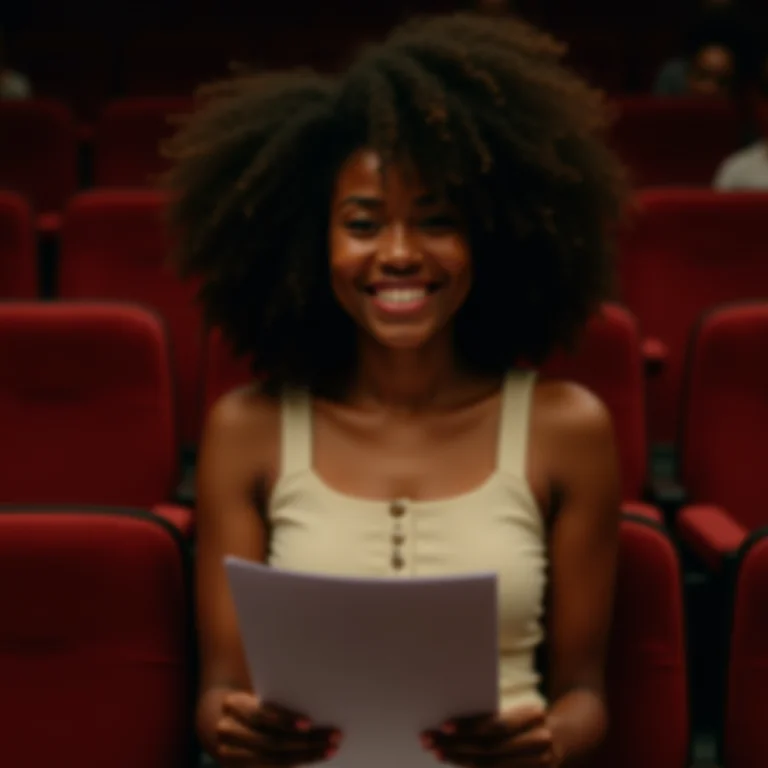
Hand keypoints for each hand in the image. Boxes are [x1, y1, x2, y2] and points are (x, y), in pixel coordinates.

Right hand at [215, 691, 340, 766]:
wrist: (217, 719)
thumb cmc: (250, 702)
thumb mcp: (256, 694)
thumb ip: (277, 699)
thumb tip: (317, 698)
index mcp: (234, 705)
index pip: (260, 715)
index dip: (284, 720)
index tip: (309, 722)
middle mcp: (228, 731)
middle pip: (271, 742)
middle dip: (306, 742)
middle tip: (334, 737)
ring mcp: (230, 755)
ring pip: (274, 760)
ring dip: (306, 756)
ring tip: (330, 750)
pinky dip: (293, 767)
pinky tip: (312, 761)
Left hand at [422, 704, 560, 767]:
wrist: (567, 737)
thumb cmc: (530, 718)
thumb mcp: (519, 710)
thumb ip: (495, 718)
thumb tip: (453, 722)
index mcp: (533, 716)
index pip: (496, 725)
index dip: (469, 726)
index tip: (444, 726)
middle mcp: (538, 741)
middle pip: (488, 748)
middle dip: (455, 745)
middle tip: (429, 740)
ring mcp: (539, 765)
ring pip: (489, 767)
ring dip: (459, 760)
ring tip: (437, 752)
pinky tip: (457, 767)